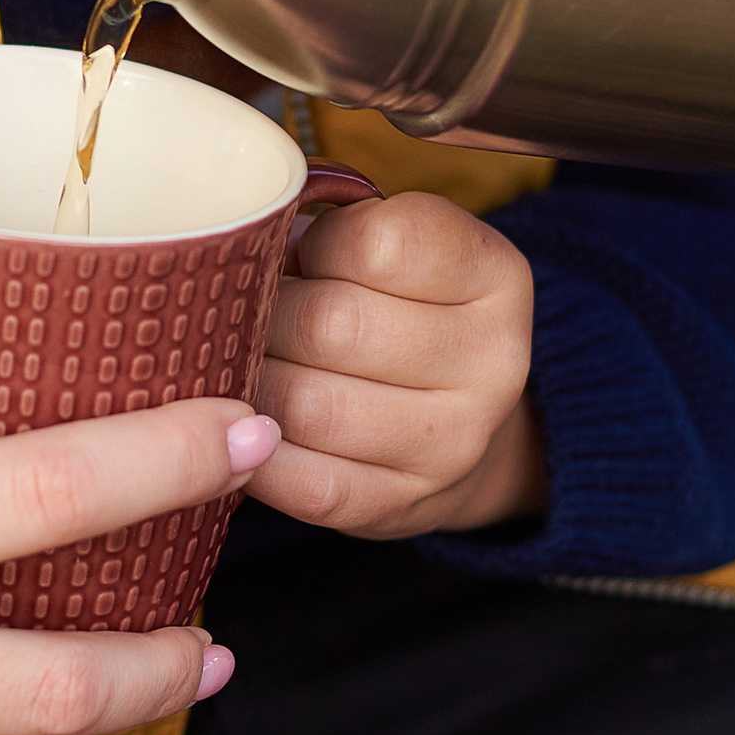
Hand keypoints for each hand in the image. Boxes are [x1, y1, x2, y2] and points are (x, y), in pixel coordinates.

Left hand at [248, 192, 542, 537]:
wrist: (448, 428)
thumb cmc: (398, 315)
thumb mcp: (399, 250)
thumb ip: (335, 229)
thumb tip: (236, 244)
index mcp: (498, 275)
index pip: (380, 243)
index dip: (315, 243)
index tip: (301, 255)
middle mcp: (494, 362)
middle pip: (332, 325)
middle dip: (264, 313)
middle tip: (238, 311)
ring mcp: (454, 443)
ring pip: (307, 404)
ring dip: (249, 380)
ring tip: (236, 361)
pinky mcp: (400, 505)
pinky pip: (300, 479)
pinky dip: (253, 449)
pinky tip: (242, 423)